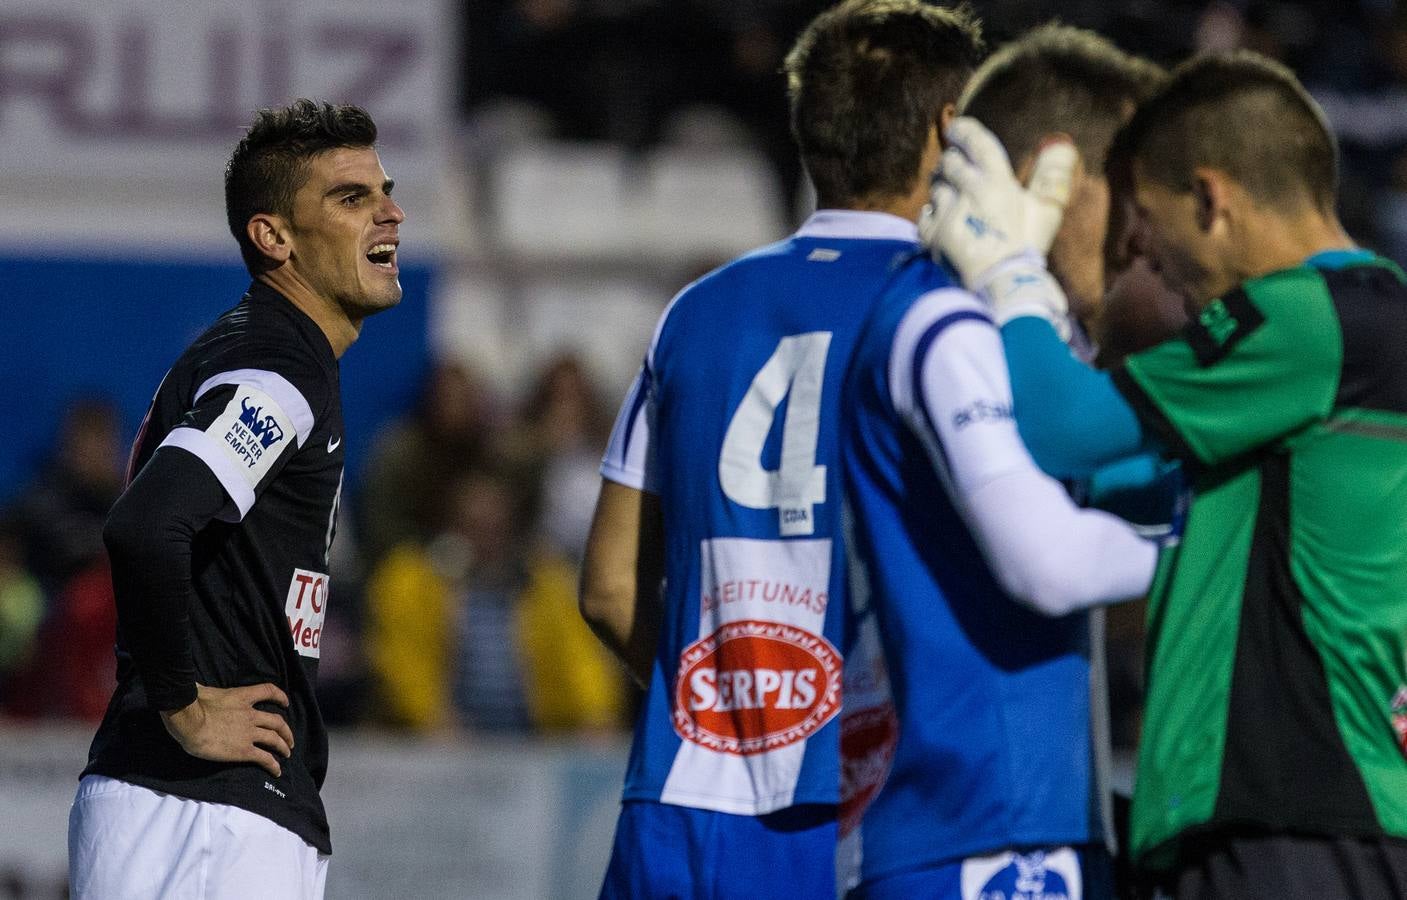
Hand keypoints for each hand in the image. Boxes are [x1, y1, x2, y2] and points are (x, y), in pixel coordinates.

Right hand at [159, 682, 293, 777]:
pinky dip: (273, 765)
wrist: (190, 721)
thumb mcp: (202, 690)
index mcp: (241, 697)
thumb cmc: (191, 703)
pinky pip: (264, 758)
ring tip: (287, 754)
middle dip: (286, 731)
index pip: (267, 691)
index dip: (279, 696)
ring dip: (283, 747)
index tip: (285, 702)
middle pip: (277, 721)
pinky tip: (276, 771)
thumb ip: (206, 690)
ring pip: (274, 739)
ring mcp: (249, 733)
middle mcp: (250, 715)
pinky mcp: (244, 750)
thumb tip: (196, 688)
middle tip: (289, 739)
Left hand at [920, 116, 1077, 335]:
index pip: (975, 141)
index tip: (956, 128)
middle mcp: (968, 191)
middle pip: (949, 162)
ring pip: (935, 187)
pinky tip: (945, 222)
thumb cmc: (1027, 248)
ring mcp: (947, 212)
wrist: (1002, 286)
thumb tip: (1059, 145)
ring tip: (953, 198)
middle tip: (954, 168)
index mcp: (997, 181)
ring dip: (942, 188)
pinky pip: (925, 213)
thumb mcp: (1046, 210)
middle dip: (951, 162)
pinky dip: (932, 214)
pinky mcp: (931, 233)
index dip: (963, 130)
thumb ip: (1050, 175)